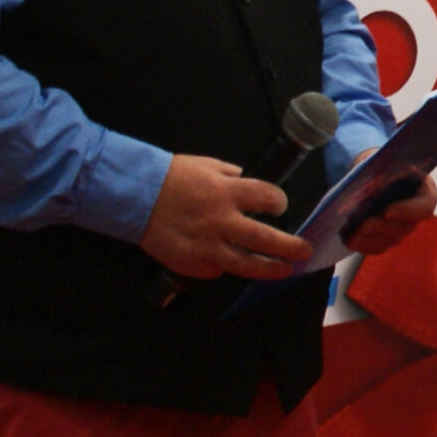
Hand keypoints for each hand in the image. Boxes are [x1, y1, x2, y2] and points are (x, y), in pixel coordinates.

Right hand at [139, 153, 308, 281]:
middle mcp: (221, 221)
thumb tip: (246, 183)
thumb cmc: (170, 176)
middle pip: (265, 239)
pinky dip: (223, 267)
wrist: (132, 195)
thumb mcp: (206, 165)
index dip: (279, 202)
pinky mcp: (188, 262)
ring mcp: (205, 245)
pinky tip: (230, 264)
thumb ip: (231, 176)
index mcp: (227, 192)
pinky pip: (214, 270)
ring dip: (269, 269)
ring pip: (245, 264)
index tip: (280, 206)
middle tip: (305, 251)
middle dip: (290, 247)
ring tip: (285, 271)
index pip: (268, 198)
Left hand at [344, 160, 436, 257]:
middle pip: (402, 227)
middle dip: (379, 225)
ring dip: (367, 236)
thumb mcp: (384, 162)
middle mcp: (416, 214)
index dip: (407, 211)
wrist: (372, 175)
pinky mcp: (387, 240)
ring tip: (348, 230)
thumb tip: (370, 188)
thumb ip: (383, 172)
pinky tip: (347, 238)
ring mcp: (402, 229)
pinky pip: (376, 247)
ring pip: (388, 240)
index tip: (386, 211)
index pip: (424, 206)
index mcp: (423, 191)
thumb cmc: (381, 165)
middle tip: (360, 223)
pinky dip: (361, 244)